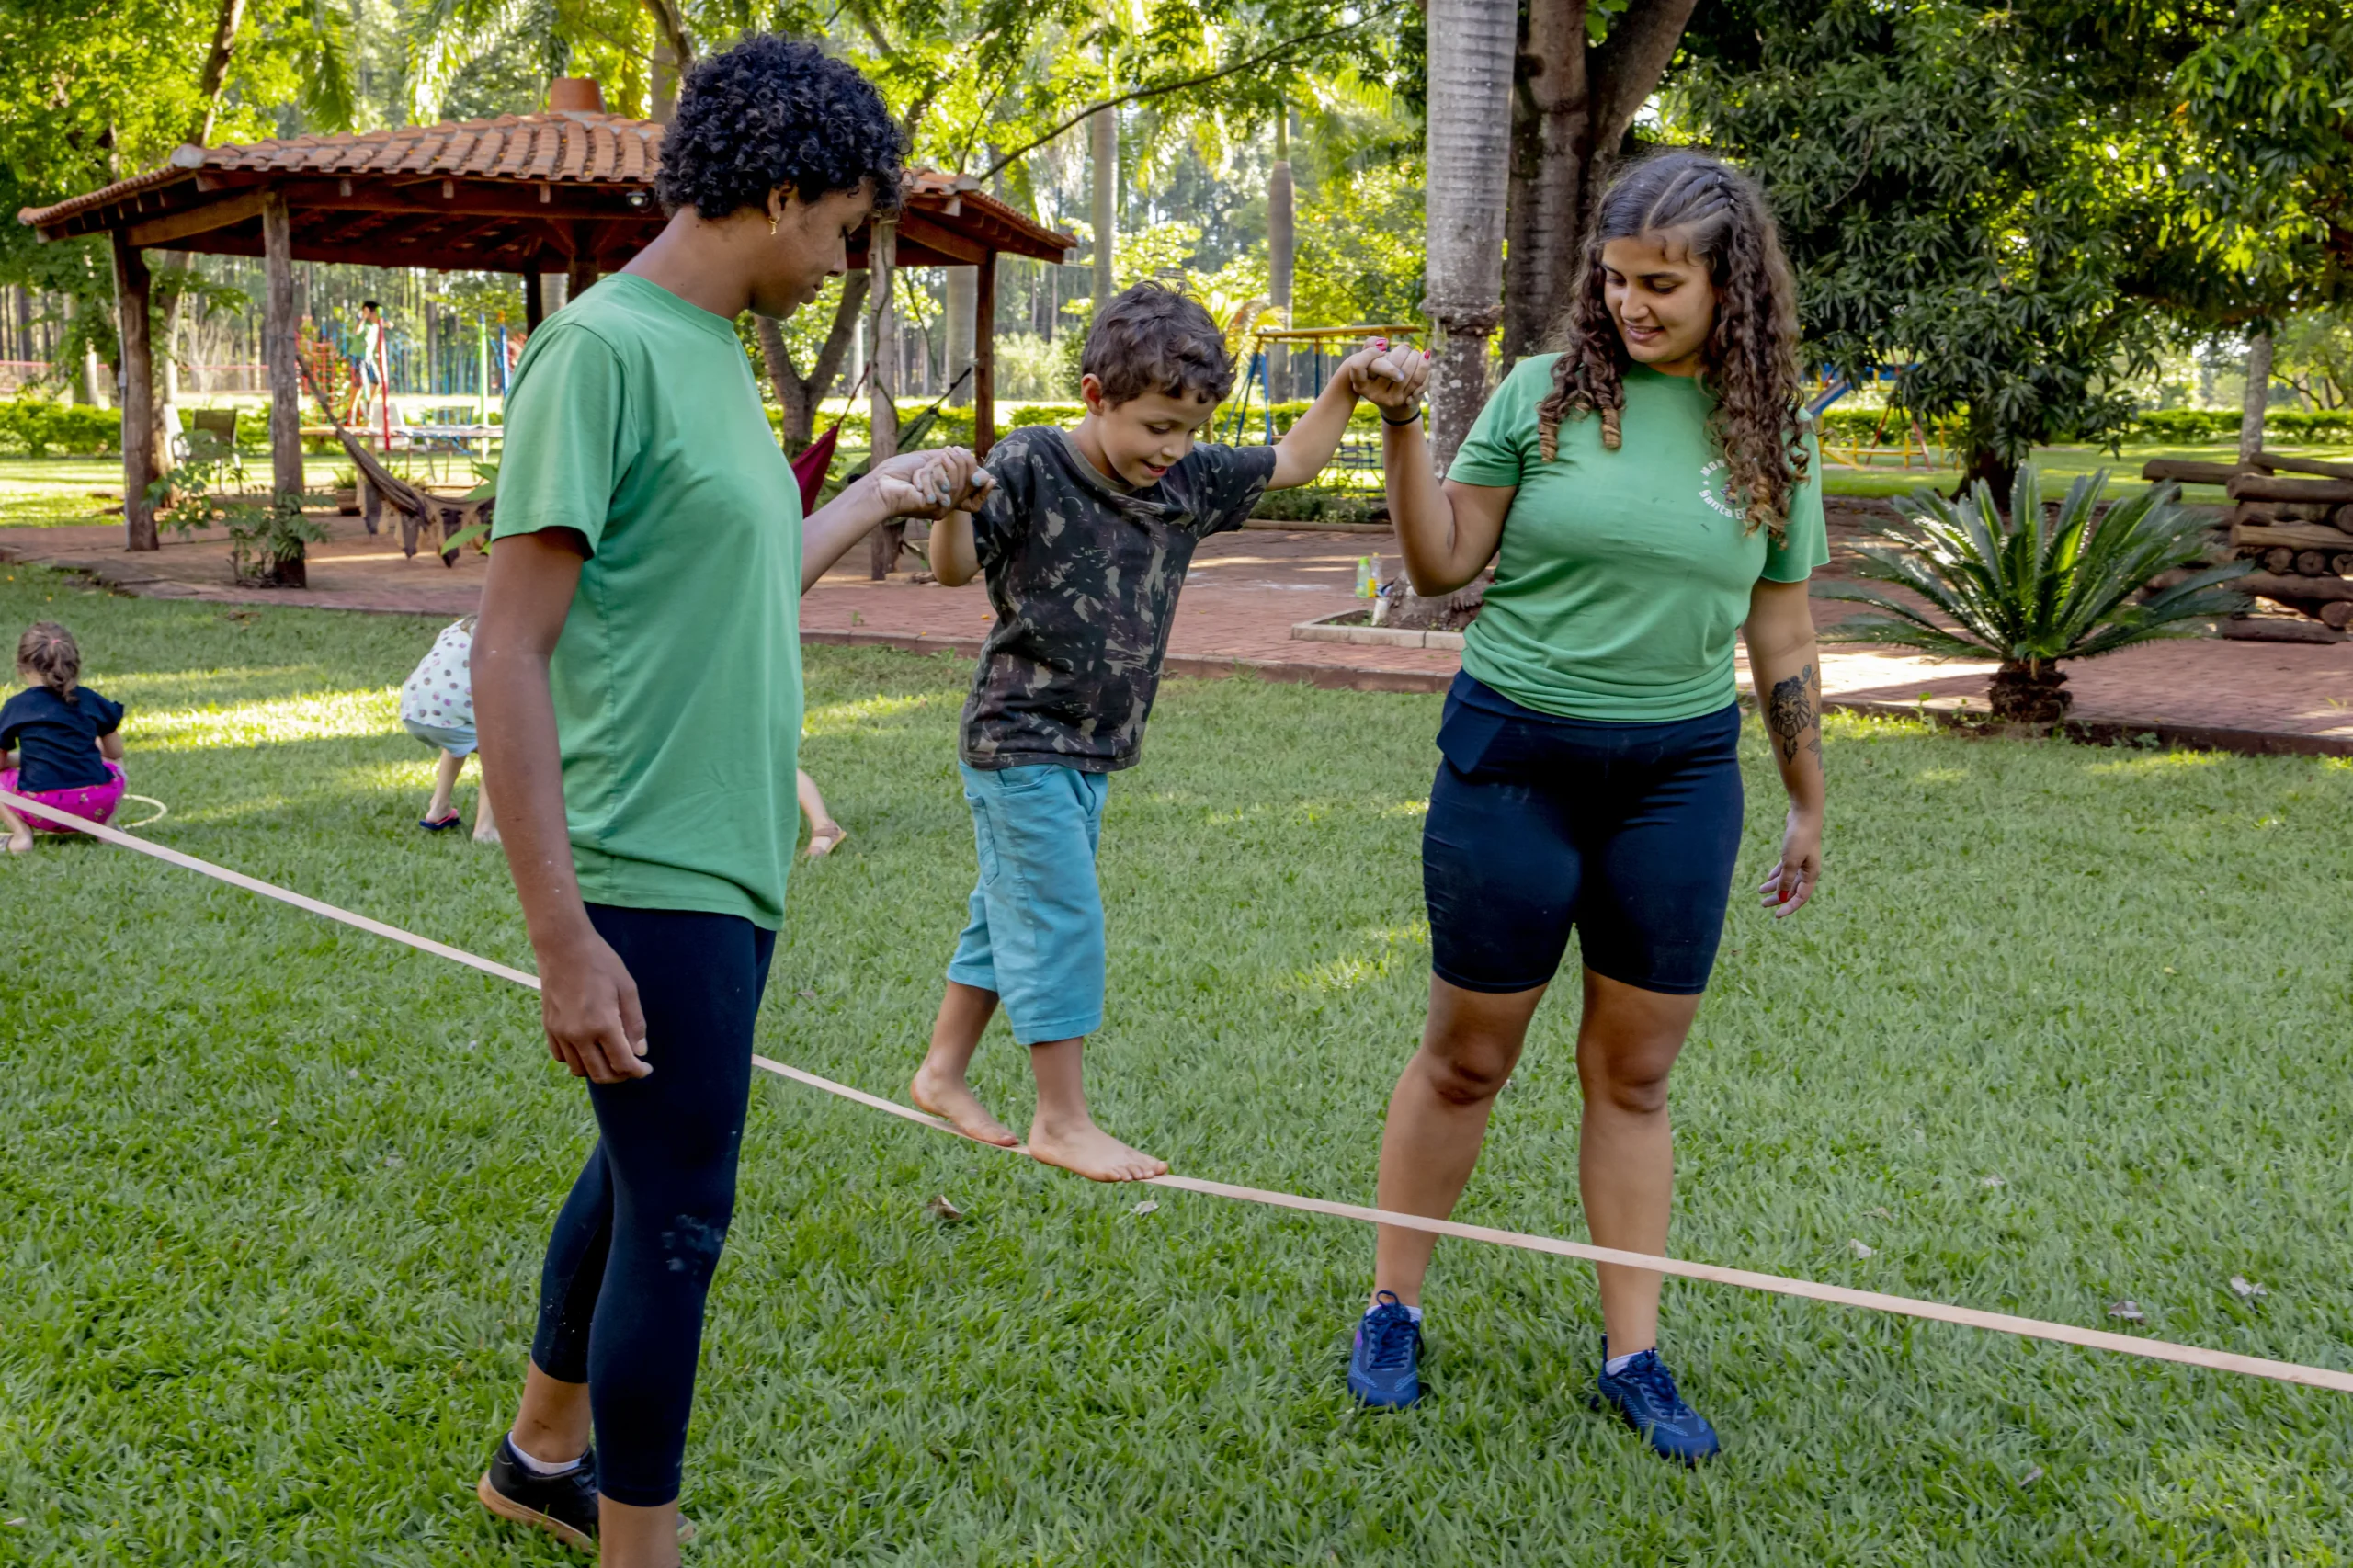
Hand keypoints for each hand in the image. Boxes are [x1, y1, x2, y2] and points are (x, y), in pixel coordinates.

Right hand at [535, 927, 650, 1082]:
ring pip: (580, 1070)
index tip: (645, 1068)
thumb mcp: (627, 988)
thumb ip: (635, 1023)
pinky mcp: (549, 1027)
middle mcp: (578, 1034)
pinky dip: (578, 1061)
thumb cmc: (600, 963)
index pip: (622, 1063)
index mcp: (602, 1024)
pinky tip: (589, 1049)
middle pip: (600, 1074)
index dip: (637, 1071)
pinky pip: (562, 1057)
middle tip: (631, 1066)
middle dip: (620, 1075)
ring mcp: (560, 1032)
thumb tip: (639, 1051)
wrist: (563, 947)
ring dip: (598, 1070)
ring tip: (611, 1058)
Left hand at [871, 448, 993, 518]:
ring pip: (961, 484)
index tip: (990, 477)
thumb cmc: (897, 472)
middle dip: (962, 463)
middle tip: (947, 453)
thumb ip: (949, 458)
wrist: (881, 485)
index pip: (975, 496)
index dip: (984, 487)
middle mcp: (947, 503)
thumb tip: (969, 454)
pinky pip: (950, 486)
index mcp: (945, 494)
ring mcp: (943, 507)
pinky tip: (924, 473)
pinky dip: (939, 473)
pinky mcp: (938, 508)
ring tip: (936, 460)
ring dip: (948, 466)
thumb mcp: (927, 459)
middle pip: (971, 484)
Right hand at [1355, 341, 1429, 417]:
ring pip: (1406, 373)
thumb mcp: (1369, 359)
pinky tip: (1425, 357)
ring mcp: (1390, 399)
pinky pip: (1419, 381)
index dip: (1370, 353)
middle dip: (1401, 351)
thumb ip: (1370, 345)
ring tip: (1415, 352)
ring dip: (1414, 357)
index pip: (1359, 366)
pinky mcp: (1405, 401)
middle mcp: (1373, 394)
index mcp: (1360, 383)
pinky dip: (1424, 366)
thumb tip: (1383, 342)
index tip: (1382, 347)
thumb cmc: (1377, 371)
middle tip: (1405, 347)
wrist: (1389, 398)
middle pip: (1389, 366)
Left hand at [1757, 806, 1821, 918]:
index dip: (1789, 907)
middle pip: (1792, 889)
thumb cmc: (1800, 838)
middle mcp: (1808, 870)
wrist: (1804, 815)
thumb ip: (1785, 880)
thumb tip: (1781, 897)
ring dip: (1774, 886)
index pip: (1800, 897)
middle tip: (1763, 904)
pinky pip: (1785, 868)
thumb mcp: (1790, 861)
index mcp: (1811, 875)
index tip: (1776, 915)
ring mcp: (1801, 861)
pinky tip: (1768, 878)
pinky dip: (1777, 874)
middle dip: (1778, 898)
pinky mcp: (1794, 852)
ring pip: (1787, 879)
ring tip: (1760, 891)